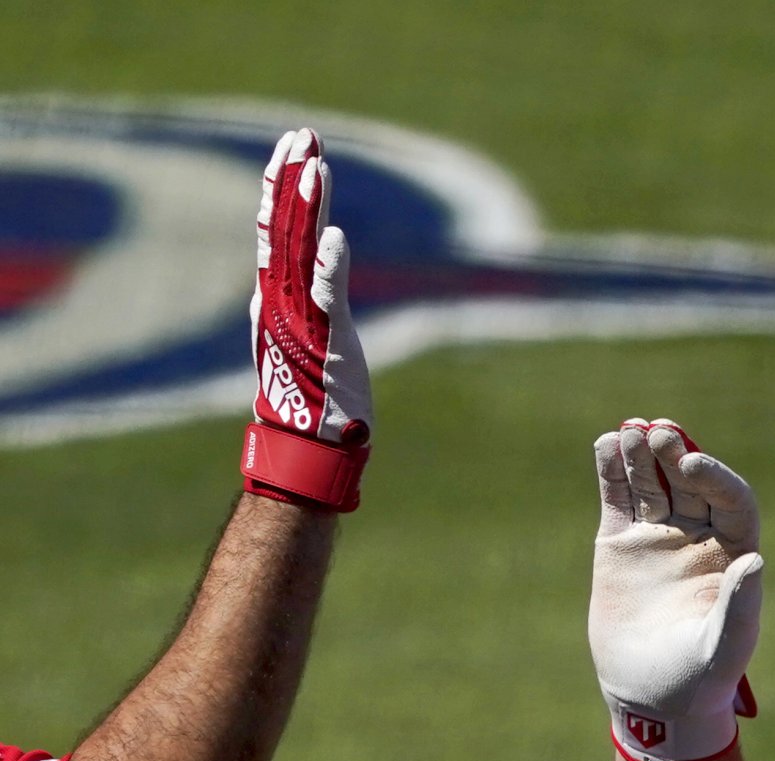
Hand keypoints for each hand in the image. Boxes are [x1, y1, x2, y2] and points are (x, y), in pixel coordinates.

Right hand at [239, 129, 370, 512]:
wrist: (310, 448)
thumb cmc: (316, 400)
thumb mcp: (312, 339)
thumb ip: (311, 303)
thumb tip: (314, 276)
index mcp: (276, 298)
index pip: (277, 229)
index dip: (284, 186)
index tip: (297, 148)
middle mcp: (279, 301)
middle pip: (282, 227)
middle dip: (291, 179)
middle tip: (302, 134)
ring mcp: (298, 318)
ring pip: (298, 251)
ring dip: (307, 207)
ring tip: (316, 165)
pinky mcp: (322, 341)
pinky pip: (323, 296)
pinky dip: (328, 265)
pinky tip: (334, 234)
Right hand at [591, 420, 764, 760]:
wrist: (650, 697)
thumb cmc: (698, 681)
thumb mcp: (721, 650)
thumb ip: (738, 608)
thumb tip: (756, 560)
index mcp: (733, 556)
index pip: (732, 501)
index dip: (715, 477)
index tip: (691, 464)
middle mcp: (699, 539)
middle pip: (691, 483)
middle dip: (675, 455)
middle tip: (657, 433)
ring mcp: (659, 538)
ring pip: (653, 482)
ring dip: (642, 454)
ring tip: (628, 431)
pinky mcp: (620, 545)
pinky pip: (618, 497)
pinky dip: (612, 470)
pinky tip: (605, 444)